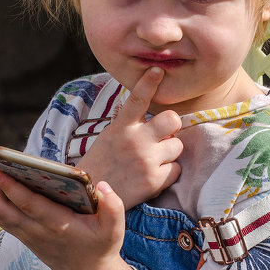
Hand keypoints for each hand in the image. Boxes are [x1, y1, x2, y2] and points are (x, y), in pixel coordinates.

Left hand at [0, 164, 134, 269]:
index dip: (9, 186)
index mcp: (58, 225)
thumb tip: (101, 185)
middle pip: (2, 209)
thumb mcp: (115, 228)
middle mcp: (38, 231)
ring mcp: (29, 236)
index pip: (27, 204)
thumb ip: (113, 205)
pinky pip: (3, 219)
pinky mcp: (26, 237)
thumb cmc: (102, 246)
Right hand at [76, 67, 182, 207]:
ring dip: (170, 153)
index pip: (137, 99)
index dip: (149, 82)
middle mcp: (135, 140)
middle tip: (163, 137)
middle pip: (172, 120)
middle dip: (172, 127)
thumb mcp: (109, 137)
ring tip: (152, 162)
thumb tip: (148, 109)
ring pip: (178, 146)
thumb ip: (128, 124)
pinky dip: (169, 174)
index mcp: (121, 127)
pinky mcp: (154, 181)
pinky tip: (152, 177)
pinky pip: (177, 170)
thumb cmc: (102, 165)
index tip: (158, 70)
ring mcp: (146, 160)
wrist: (91, 200)